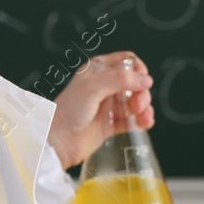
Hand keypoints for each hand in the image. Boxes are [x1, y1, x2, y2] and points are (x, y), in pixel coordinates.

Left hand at [47, 51, 154, 168]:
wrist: (57, 142)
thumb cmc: (67, 112)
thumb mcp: (92, 88)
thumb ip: (120, 79)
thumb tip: (145, 79)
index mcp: (97, 71)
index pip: (126, 61)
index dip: (138, 70)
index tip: (143, 81)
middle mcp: (104, 86)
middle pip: (135, 83)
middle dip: (142, 93)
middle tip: (138, 105)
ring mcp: (107, 105)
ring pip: (136, 101)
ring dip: (144, 108)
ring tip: (143, 118)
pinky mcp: (110, 124)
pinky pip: (132, 119)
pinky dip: (142, 121)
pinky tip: (144, 124)